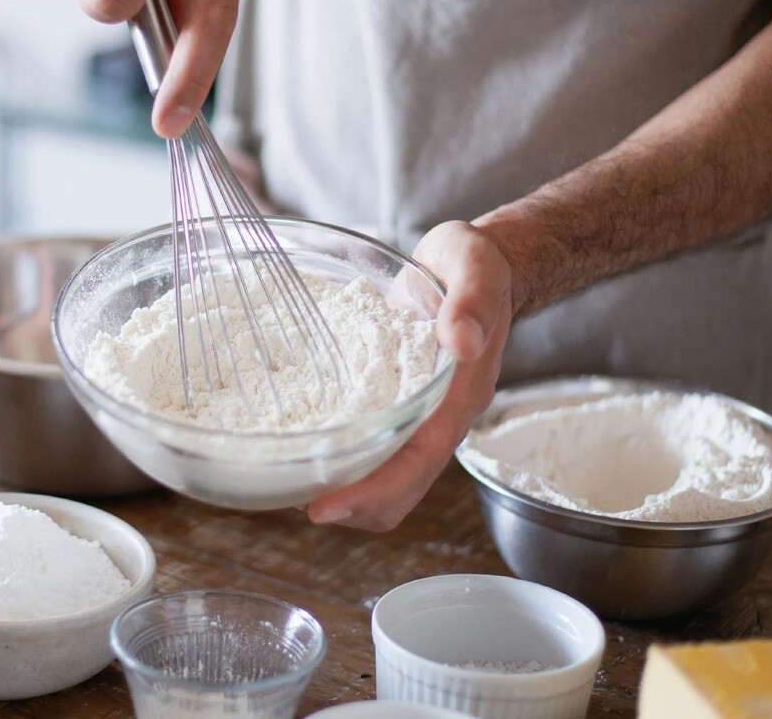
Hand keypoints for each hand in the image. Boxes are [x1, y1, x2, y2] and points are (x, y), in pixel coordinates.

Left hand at [305, 222, 513, 530]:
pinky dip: (346, 460)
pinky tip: (308, 448)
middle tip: (295, 501)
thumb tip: (461, 341)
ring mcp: (423, 414)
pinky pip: (377, 447)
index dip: (374, 489)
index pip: (420, 458)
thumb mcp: (477, 266)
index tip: (325, 506)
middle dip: (353, 504)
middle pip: (401, 485)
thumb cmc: (476, 266)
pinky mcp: (403, 404)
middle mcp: (442, 415)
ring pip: (389, 477)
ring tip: (294, 484)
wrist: (477, 267)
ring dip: (347, 490)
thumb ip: (473, 300)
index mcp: (461, 393)